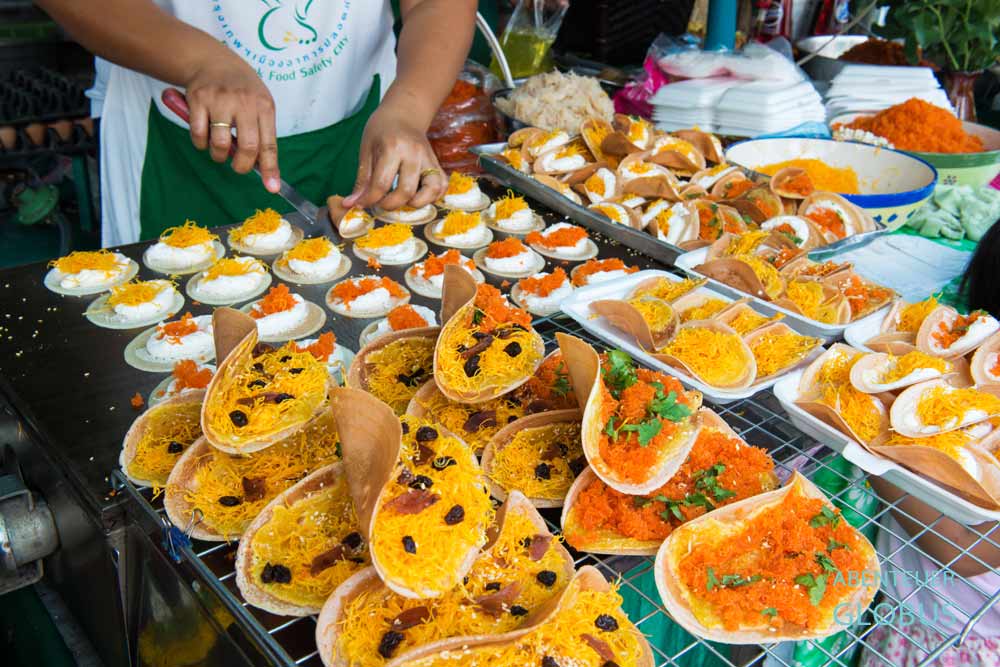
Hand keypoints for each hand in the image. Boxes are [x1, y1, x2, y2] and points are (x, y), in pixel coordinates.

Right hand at [184, 56, 279, 192]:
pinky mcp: (198, 99)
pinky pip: (198, 134)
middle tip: (237, 167)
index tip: (272, 188)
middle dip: (242, 165)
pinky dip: (200, 143)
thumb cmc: (241, 90)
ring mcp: (220, 100)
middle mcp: (244, 102)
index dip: (270, 168)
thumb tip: (265, 172)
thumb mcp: (259, 105)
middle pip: (247, 147)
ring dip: (218, 155)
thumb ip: (261, 134)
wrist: (212, 60)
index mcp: (264, 106)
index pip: (269, 144)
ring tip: (219, 148)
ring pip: (220, 144)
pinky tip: (205, 136)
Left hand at [343, 103, 446, 209]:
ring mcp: (429, 159)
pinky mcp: (437, 163)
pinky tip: (417, 196)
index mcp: (393, 147)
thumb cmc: (381, 130)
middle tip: (381, 203)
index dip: (369, 200)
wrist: (404, 113)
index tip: (362, 204)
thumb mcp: (366, 151)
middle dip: (391, 205)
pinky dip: (432, 197)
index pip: (382, 184)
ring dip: (416, 203)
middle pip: (406, 191)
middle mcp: (414, 154)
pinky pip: (441, 186)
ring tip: (402, 200)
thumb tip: (351, 204)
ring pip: (431, 191)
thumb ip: (362, 180)